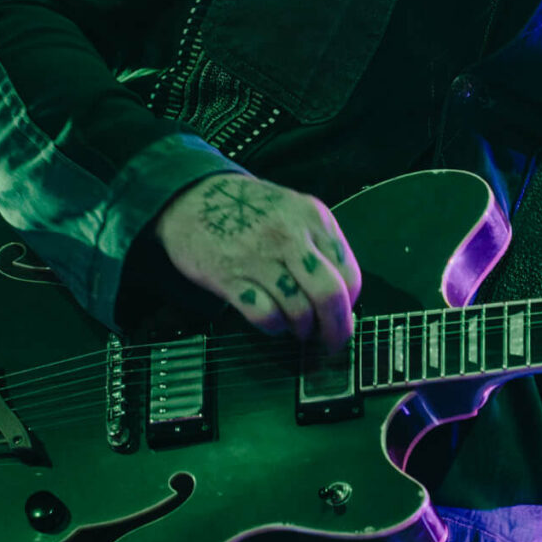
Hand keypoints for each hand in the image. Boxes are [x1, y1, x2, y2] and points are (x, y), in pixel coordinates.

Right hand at [153, 173, 360, 347]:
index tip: (344, 317)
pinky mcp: (229, 277)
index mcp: (313, 217)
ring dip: (302, 329)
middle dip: (336, 329)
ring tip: (298, 329)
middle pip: (329, 295)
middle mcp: (290, 235)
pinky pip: (265, 315)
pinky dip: (274, 326)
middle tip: (331, 343)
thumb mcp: (293, 212)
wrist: (191, 198)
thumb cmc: (248, 211)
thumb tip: (343, 299)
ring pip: (299, 310)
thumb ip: (320, 246)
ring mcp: (259, 256)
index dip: (349, 305)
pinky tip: (272, 321)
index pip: (349, 275)